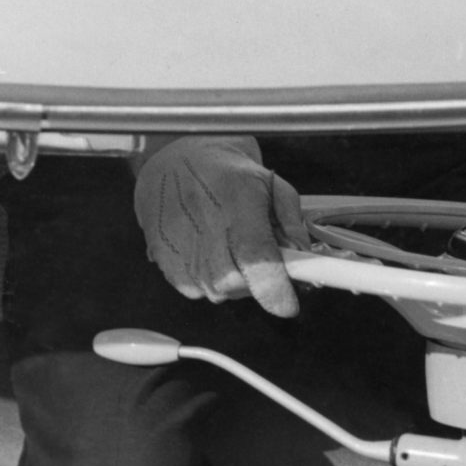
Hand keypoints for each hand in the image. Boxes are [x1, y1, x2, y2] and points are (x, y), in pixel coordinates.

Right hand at [133, 135, 310, 318]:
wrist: (173, 162)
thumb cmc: (223, 173)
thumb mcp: (269, 184)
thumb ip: (293, 222)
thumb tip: (301, 257)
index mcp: (237, 204)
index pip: (258, 263)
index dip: (277, 291)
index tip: (288, 303)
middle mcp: (205, 230)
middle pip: (241, 287)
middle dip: (256, 280)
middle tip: (255, 254)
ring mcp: (181, 250)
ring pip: (220, 292)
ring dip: (232, 278)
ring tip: (226, 243)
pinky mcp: (165, 263)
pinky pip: (198, 290)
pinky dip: (208, 277)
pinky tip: (206, 248)